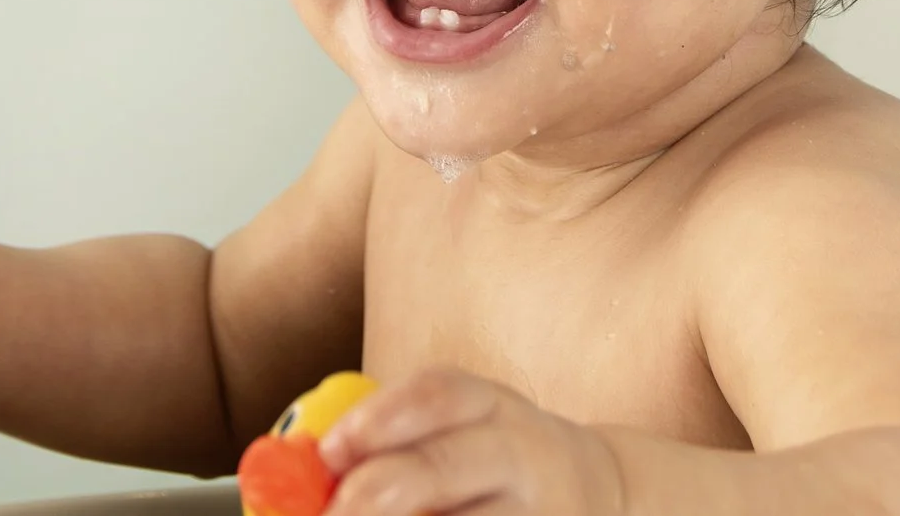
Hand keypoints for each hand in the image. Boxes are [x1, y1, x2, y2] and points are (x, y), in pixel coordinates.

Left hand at [320, 370, 626, 515]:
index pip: (437, 394)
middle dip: (374, 495)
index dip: (377, 419)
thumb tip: (299, 484)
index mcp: (491, 407)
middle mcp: (522, 454)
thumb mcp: (460, 433)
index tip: (329, 452)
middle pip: (443, 466)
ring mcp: (541, 514)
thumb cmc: (491, 469)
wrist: (600, 495)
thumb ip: (391, 449)